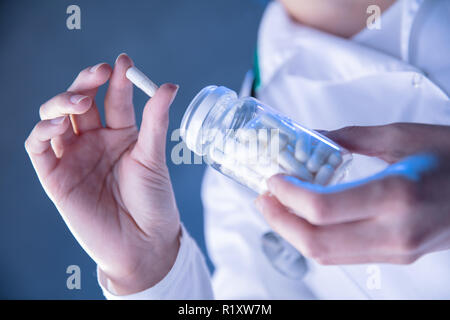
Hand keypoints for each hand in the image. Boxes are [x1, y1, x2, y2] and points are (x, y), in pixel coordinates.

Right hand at [25, 54, 179, 293]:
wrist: (143, 242)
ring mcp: (73, 156)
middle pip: (81, 100)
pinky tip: (59, 123)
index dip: (117, 79)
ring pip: (55, 117)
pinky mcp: (55, 175)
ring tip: (81, 101)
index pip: (114, 98)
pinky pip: (38, 146)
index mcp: (120, 134)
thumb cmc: (153, 201)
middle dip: (86, 82)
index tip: (124, 62)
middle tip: (100, 72)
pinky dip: (43, 130)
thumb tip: (168, 85)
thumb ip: (155, 121)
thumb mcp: (154, 157)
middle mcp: (94, 140)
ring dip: (63, 102)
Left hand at [255, 123, 449, 264]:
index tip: (273, 179)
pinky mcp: (397, 256)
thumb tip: (313, 136)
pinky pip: (343, 255)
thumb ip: (351, 137)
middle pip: (316, 241)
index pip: (321, 208)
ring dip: (293, 232)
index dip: (287, 196)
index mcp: (396, 195)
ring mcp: (397, 250)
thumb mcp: (404, 136)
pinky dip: (315, 238)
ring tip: (277, 207)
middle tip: (263, 197)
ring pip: (326, 254)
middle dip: (279, 220)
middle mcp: (394, 232)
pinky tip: (305, 219)